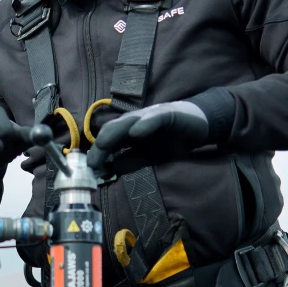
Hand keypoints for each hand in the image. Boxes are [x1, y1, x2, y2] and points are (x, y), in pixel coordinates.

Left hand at [88, 100, 208, 170]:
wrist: (199, 124)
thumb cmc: (171, 139)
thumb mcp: (150, 157)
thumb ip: (131, 162)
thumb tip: (111, 171)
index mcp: (129, 132)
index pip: (108, 143)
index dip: (97, 155)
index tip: (89, 173)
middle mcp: (135, 122)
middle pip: (111, 130)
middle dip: (100, 146)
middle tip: (92, 164)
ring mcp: (149, 116)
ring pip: (126, 121)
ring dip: (114, 133)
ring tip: (103, 144)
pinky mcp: (166, 113)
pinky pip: (153, 118)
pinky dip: (144, 124)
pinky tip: (136, 133)